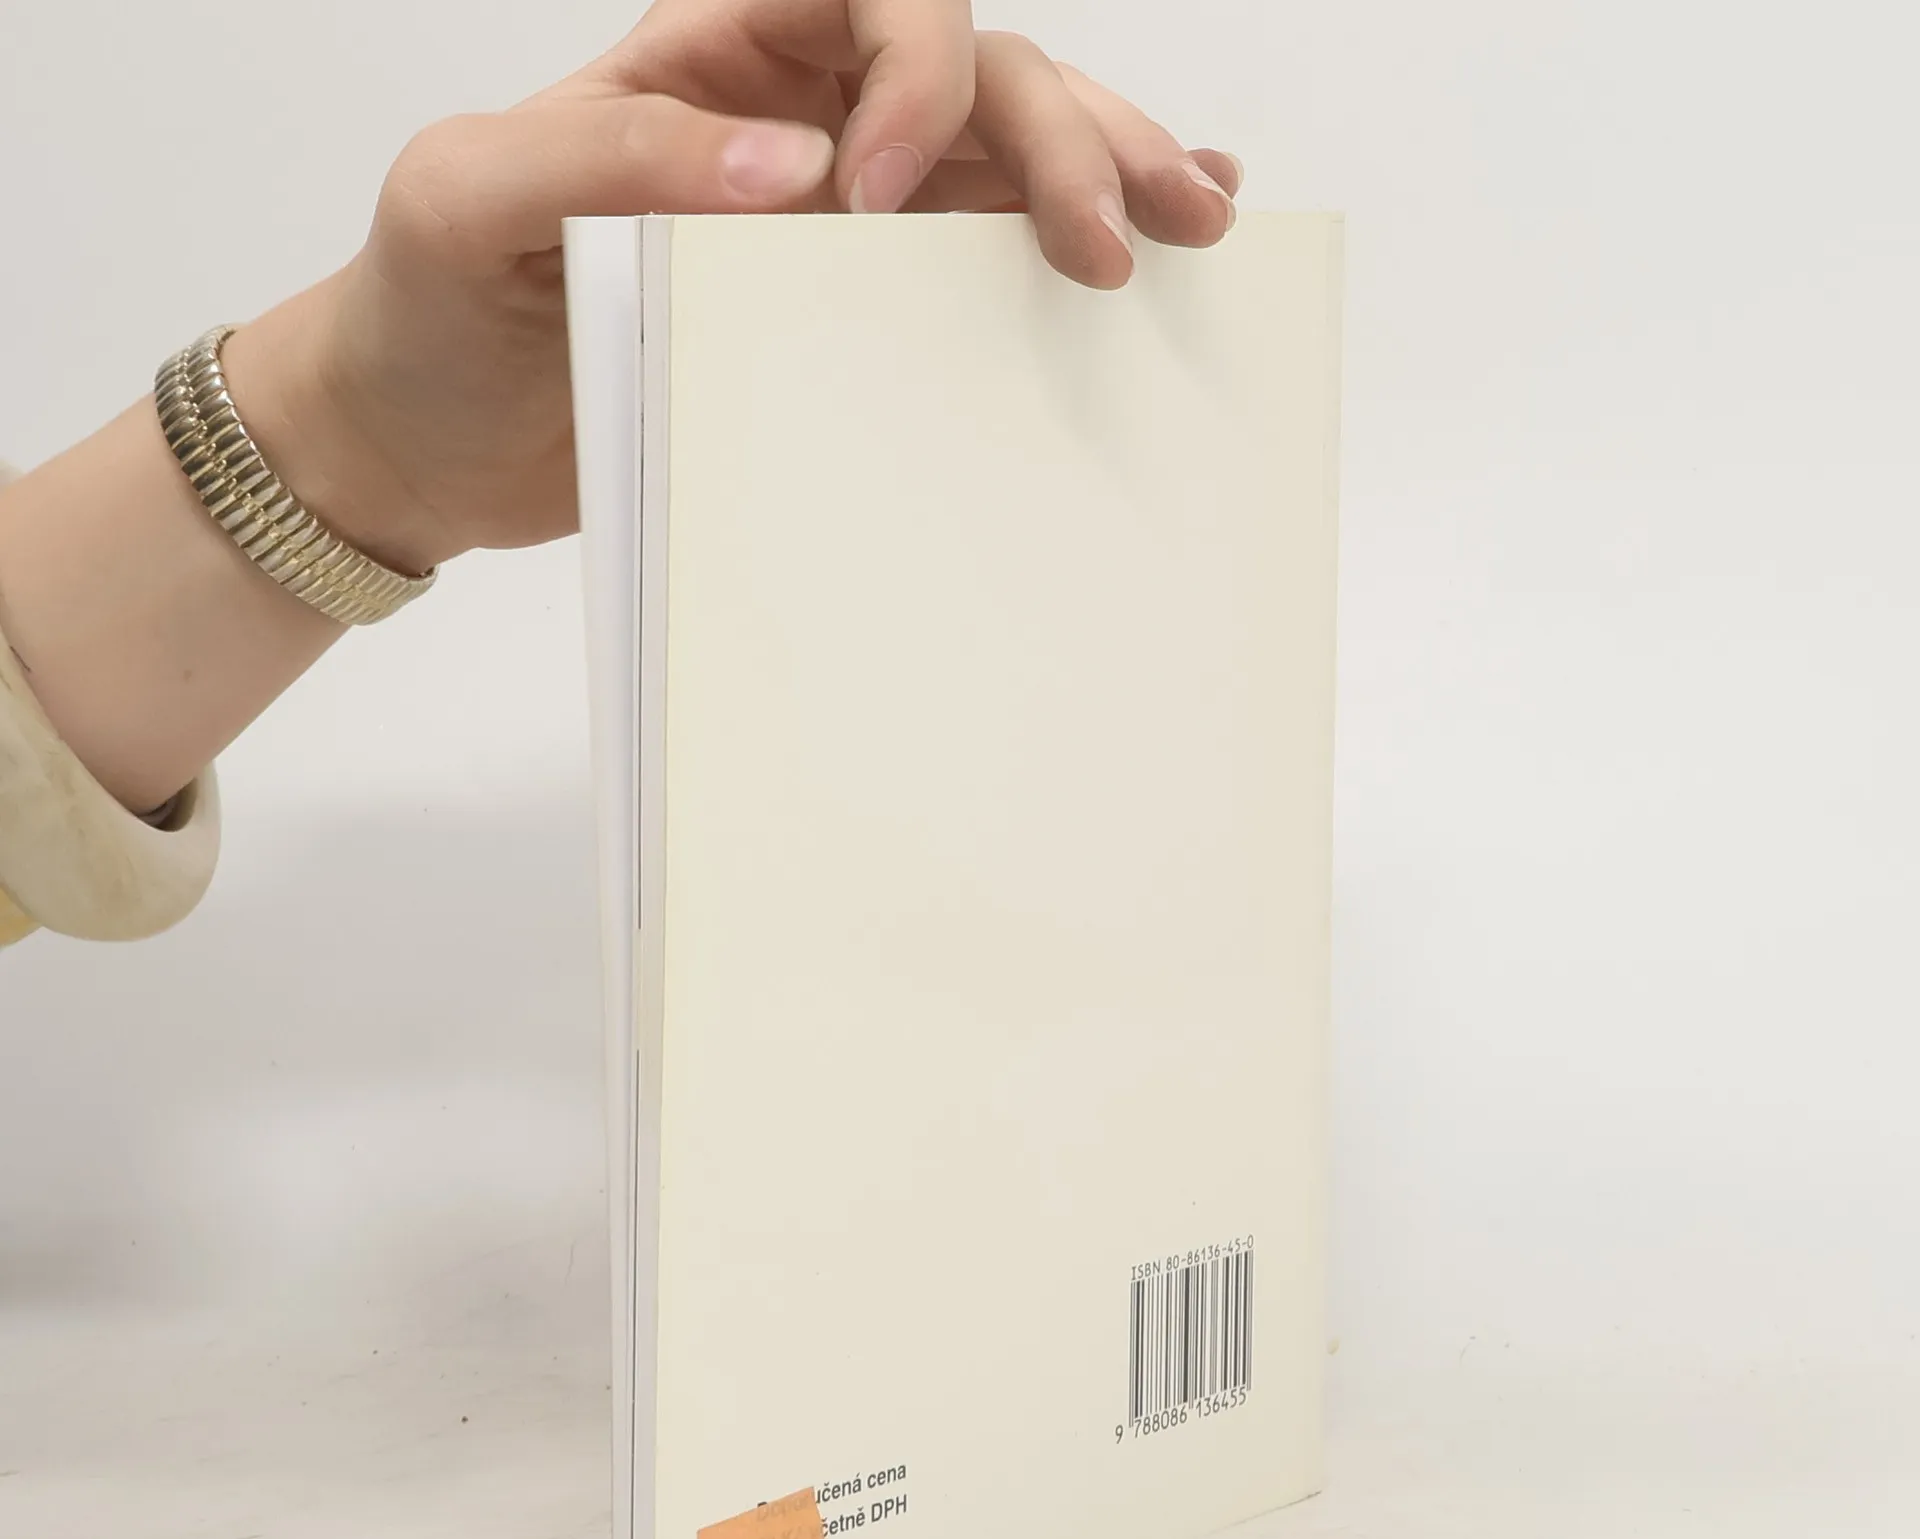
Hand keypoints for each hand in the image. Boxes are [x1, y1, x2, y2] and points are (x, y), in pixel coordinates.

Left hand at [224, 0, 1241, 575]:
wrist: (416, 442)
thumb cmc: (425, 308)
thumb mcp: (471, 202)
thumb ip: (610, 158)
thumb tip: (793, 172)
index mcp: (709, 62)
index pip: (866, 0)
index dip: (916, 74)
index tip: (888, 196)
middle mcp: (793, 122)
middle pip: (972, 77)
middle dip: (1064, 136)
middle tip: (1134, 225)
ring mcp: (833, 221)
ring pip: (1003, 162)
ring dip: (1104, 177)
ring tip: (1196, 219)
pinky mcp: (847, 314)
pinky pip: (975, 259)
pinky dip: (1061, 236)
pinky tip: (1150, 237)